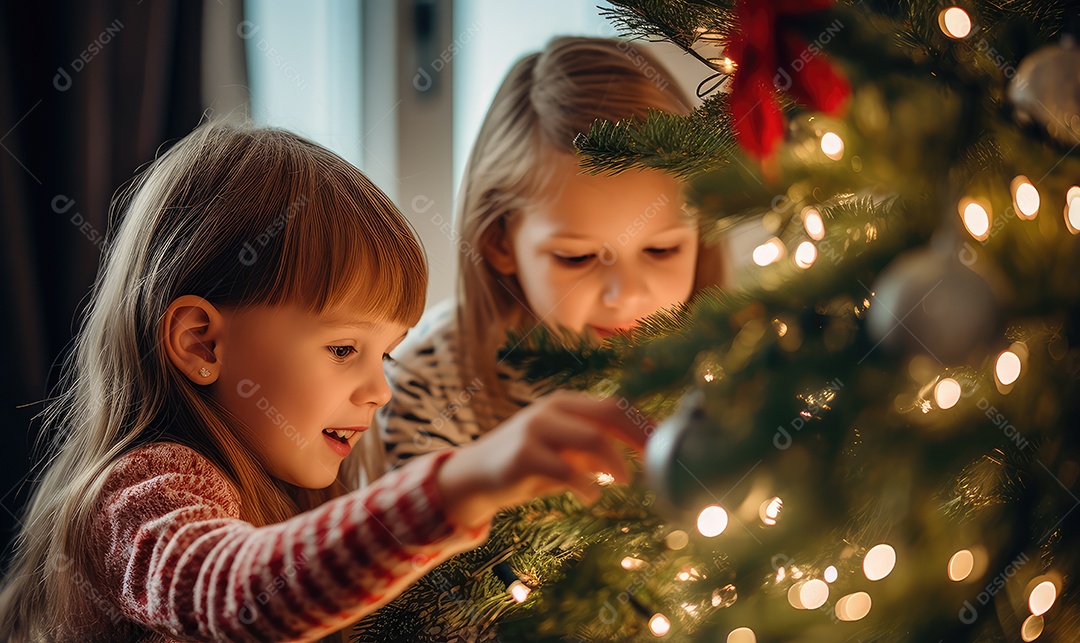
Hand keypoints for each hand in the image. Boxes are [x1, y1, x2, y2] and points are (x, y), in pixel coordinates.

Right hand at [436, 391, 646, 530]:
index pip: (614, 406)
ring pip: (594, 439)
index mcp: (564, 403)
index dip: (642, 425)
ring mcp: (536, 429)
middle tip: (654, 463)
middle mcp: (552, 409)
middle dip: (638, 438)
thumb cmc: (526, 464)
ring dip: (616, 464)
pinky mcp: (524, 455)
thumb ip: (593, 449)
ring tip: (624, 482)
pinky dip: (587, 485)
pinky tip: (591, 495)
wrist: (475, 476)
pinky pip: (568, 470)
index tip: (664, 446)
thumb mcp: (562, 451)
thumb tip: (636, 456)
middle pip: (609, 414)